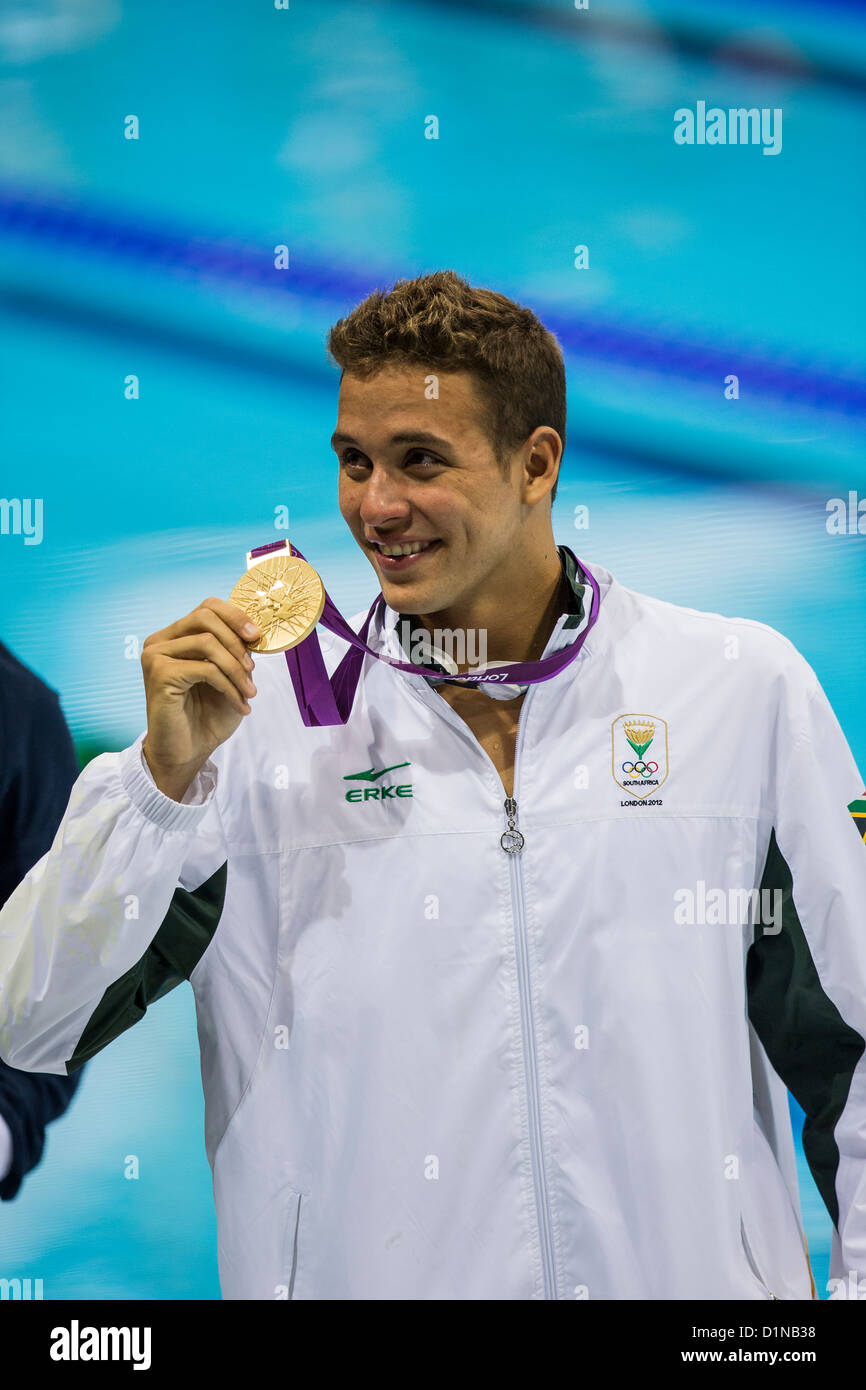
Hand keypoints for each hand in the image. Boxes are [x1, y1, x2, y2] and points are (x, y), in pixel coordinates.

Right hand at [141, 598, 259, 800]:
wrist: (187, 753)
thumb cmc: (207, 716)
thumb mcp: (230, 676)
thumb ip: (237, 650)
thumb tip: (255, 630)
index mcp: (174, 637)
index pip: (207, 607)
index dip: (236, 616)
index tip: (257, 636)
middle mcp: (159, 642)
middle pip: (205, 616)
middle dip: (237, 640)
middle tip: (253, 667)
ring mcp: (156, 656)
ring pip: (208, 642)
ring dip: (236, 669)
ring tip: (249, 693)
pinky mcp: (160, 674)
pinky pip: (206, 668)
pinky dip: (229, 686)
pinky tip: (239, 705)